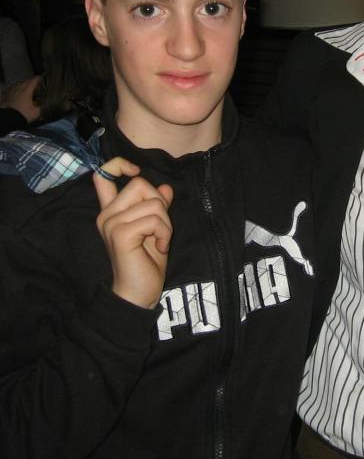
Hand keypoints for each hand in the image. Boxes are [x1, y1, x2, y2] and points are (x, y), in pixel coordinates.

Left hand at [1, 75, 40, 121]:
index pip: (33, 81)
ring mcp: (12, 92)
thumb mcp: (36, 112)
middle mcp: (19, 89)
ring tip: (26, 86)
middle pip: (25, 82)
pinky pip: (12, 89)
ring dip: (23, 84)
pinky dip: (16, 89)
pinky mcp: (7, 96)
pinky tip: (17, 91)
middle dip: (31, 81)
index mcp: (26, 91)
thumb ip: (42, 107)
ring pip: (18, 85)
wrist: (9, 119)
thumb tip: (48, 104)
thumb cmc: (24, 114)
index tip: (42, 77)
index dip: (38, 78)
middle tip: (35, 83)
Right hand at [93, 157, 173, 309]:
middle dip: (160, 204)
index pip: (102, 175)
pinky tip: (159, 248)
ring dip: (166, 223)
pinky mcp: (121, 233)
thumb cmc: (147, 263)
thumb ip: (156, 207)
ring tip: (159, 241)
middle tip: (160, 230)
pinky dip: (165, 233)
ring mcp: (111, 223)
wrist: (139, 294)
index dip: (119, 164)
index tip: (135, 171)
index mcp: (111, 211)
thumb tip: (165, 188)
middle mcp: (107, 215)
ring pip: (153, 202)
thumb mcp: (156, 229)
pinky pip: (155, 219)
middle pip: (140, 184)